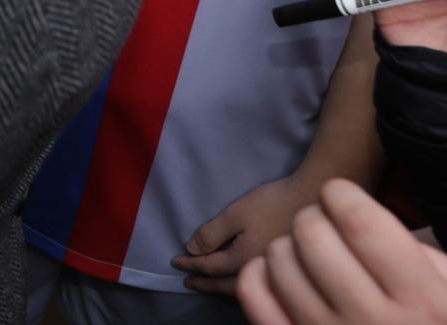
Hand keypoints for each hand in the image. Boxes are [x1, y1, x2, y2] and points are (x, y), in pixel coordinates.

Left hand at [176, 170, 324, 294]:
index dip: (189, 264)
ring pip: (243, 288)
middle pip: (225, 284)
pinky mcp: (287, 271)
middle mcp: (260, 275)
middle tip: (188, 281)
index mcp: (244, 261)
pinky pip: (258, 286)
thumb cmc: (273, 204)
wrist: (315, 200)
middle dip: (204, 282)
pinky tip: (239, 283)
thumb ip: (212, 233)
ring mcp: (275, 276)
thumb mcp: (236, 214)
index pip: (209, 267)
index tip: (174, 263)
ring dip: (221, 288)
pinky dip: (241, 286)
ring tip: (208, 285)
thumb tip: (191, 250)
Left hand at [240, 179, 446, 324]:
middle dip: (313, 216)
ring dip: (288, 245)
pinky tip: (283, 273)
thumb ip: (415, 253)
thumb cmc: (428, 321)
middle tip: (326, 227)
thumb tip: (357, 215)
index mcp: (423, 301)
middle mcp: (372, 321)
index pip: (361, 223)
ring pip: (277, 257)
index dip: (341, 194)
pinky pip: (252, 292)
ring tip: (310, 257)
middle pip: (312, 233)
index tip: (339, 194)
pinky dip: (259, 272)